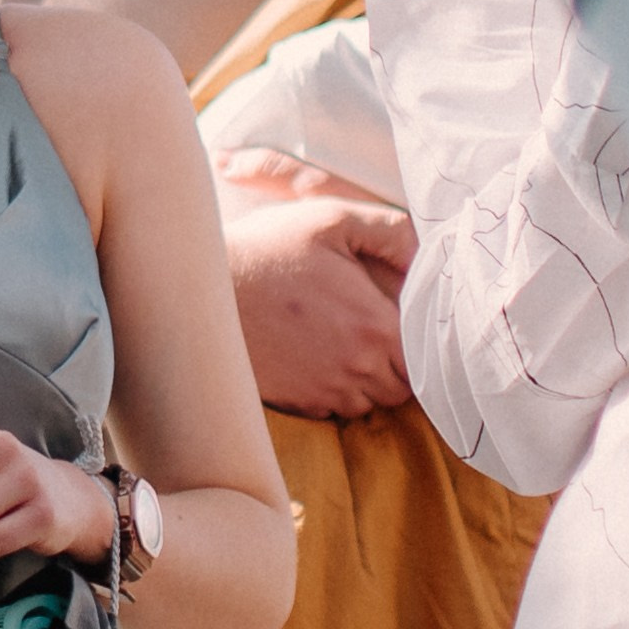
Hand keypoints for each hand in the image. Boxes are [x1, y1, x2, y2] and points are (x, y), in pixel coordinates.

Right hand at [223, 196, 414, 416]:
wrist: (202, 289)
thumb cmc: (268, 249)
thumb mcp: (332, 219)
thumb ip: (390, 231)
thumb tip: (426, 254)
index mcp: (375, 326)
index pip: (424, 358)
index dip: (420, 342)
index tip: (400, 322)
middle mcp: (356, 368)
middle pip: (400, 387)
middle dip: (394, 364)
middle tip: (372, 332)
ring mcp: (323, 391)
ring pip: (366, 402)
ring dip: (363, 380)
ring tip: (339, 344)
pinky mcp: (294, 404)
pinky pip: (330, 409)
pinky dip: (330, 390)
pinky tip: (311, 357)